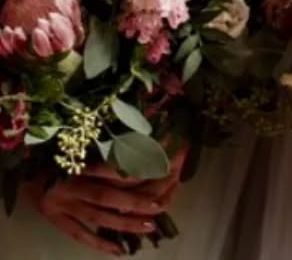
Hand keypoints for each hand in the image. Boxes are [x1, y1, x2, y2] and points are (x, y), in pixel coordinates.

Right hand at [26, 147, 186, 254]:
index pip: (111, 169)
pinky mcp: (56, 220)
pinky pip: (79, 234)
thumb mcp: (83, 146)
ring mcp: (63, 206)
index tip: (160, 170)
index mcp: (78, 163)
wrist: (26, 170)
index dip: (135, 171)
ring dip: (124, 223)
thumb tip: (142, 148)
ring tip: (149, 226)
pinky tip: (119, 250)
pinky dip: (99, 242)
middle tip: (159, 206)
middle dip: (134, 202)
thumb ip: (107, 151)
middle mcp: (71, 186)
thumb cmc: (59, 153)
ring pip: (98, 217)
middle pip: (107, 195)